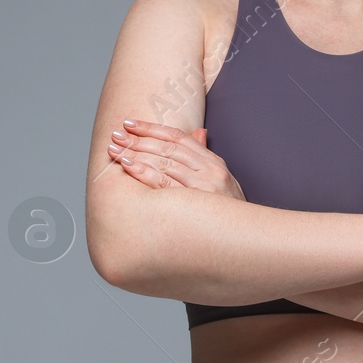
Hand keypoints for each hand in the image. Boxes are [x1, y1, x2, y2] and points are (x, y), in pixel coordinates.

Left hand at [108, 119, 246, 201]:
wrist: (247, 239)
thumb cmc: (228, 213)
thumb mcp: (222, 182)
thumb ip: (205, 158)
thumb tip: (199, 132)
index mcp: (213, 163)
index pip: (179, 137)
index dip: (152, 128)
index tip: (129, 123)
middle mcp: (210, 170)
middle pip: (168, 148)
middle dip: (139, 139)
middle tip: (116, 135)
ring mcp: (203, 186)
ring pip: (164, 162)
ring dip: (136, 153)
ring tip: (115, 149)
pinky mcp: (196, 202)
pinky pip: (164, 185)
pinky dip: (144, 172)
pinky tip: (128, 166)